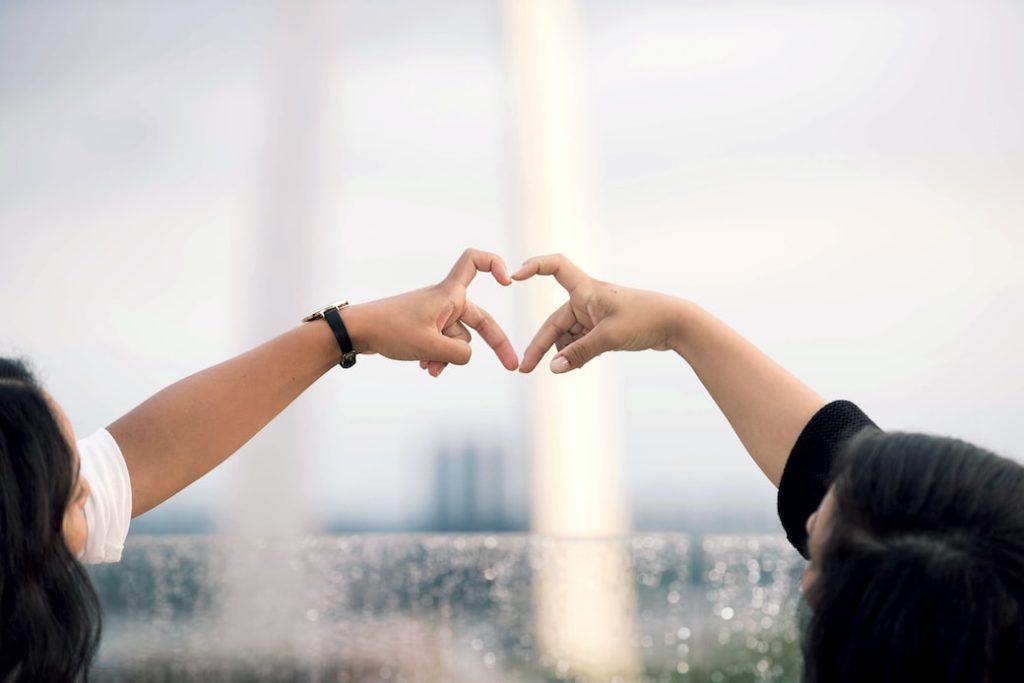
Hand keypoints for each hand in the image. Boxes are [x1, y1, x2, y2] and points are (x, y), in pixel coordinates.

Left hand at [345, 249, 519, 375]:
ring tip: (430, 369)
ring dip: (448, 357)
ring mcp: (436, 315)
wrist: (357, 332)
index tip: (507, 282)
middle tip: (512, 366)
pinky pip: (443, 344)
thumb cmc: (390, 330)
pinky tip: (426, 368)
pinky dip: (438, 356)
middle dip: (495, 344)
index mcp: (448, 295)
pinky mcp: (425, 327)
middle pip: (479, 319)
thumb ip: (458, 354)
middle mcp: (445, 301)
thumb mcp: (430, 347)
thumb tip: (466, 357)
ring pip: (458, 339)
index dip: (494, 264)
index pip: (474, 262)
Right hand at [514, 253, 682, 372]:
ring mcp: (595, 314)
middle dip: (541, 345)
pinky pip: (581, 341)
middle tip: (525, 369)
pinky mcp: (604, 327)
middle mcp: (588, 299)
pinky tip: (579, 365)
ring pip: (568, 335)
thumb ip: (579, 354)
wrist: (678, 324)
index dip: (533, 267)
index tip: (513, 277)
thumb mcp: (609, 338)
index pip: (554, 266)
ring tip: (568, 368)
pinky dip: (577, 353)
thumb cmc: (646, 320)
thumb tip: (552, 368)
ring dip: (564, 352)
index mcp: (587, 289)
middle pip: (555, 321)